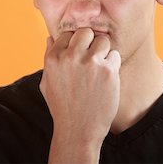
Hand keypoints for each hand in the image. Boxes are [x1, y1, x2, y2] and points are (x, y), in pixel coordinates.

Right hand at [39, 28, 120, 162]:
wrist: (78, 131)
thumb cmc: (62, 107)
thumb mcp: (47, 82)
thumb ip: (48, 58)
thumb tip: (50, 38)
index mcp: (54, 58)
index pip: (68, 34)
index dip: (75, 44)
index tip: (79, 56)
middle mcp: (70, 57)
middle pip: (86, 32)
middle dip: (90, 43)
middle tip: (92, 59)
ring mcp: (90, 63)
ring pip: (103, 41)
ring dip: (104, 52)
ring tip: (99, 70)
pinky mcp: (108, 71)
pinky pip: (115, 56)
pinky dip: (113, 66)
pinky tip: (107, 80)